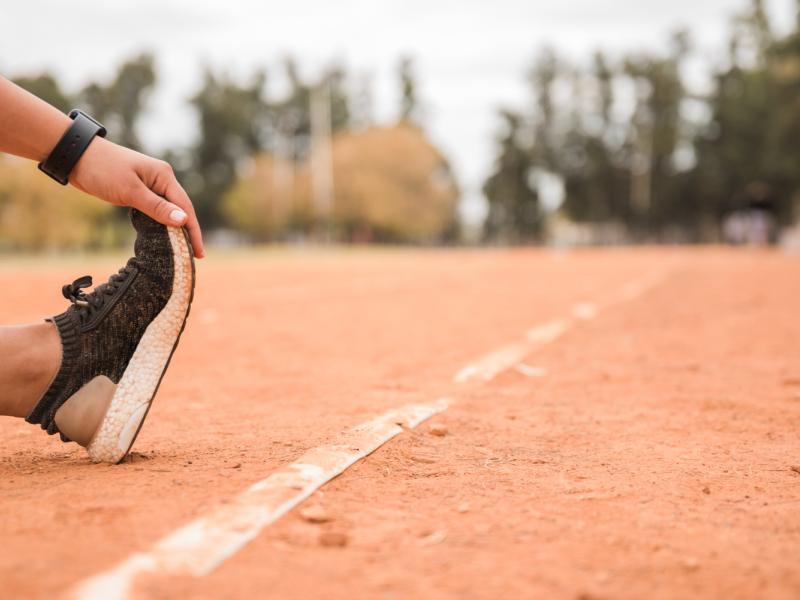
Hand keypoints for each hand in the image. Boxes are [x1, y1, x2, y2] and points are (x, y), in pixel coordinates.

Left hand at [70, 137, 204, 257]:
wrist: (75, 156)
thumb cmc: (103, 169)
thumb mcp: (130, 191)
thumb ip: (157, 207)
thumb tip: (183, 220)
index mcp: (164, 176)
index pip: (185, 207)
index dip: (193, 231)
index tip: (199, 253)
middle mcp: (161, 179)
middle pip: (181, 209)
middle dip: (188, 232)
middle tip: (194, 256)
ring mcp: (150, 184)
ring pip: (168, 210)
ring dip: (176, 229)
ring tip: (182, 250)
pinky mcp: (138, 190)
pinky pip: (156, 209)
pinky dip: (162, 223)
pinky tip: (164, 236)